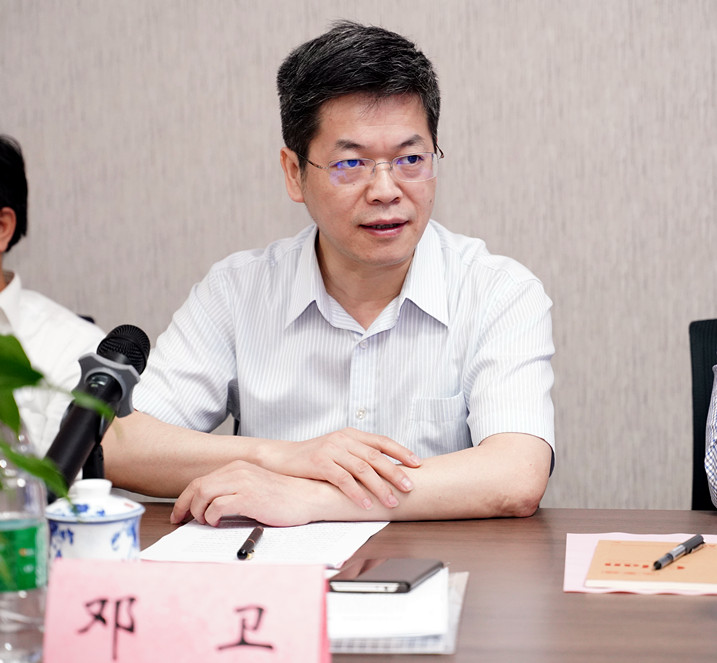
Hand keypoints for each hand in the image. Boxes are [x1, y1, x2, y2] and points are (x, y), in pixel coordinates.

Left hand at [170, 460, 322, 526]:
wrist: (308, 497)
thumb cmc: (284, 497)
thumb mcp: (254, 487)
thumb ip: (234, 491)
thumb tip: (209, 507)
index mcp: (238, 468)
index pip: (201, 481)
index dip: (185, 499)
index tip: (179, 513)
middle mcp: (238, 471)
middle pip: (198, 487)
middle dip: (184, 506)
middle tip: (181, 521)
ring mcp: (243, 483)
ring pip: (204, 495)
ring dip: (199, 512)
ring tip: (206, 522)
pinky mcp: (248, 497)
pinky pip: (217, 507)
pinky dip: (212, 517)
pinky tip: (218, 522)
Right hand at [258, 428, 420, 510]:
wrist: (282, 457)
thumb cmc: (313, 458)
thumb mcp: (338, 450)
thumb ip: (358, 455)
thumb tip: (387, 471)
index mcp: (351, 434)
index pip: (381, 441)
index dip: (401, 451)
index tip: (417, 464)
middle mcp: (343, 439)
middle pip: (375, 456)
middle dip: (395, 472)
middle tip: (410, 487)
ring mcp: (331, 450)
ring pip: (362, 469)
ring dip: (380, 487)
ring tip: (392, 501)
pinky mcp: (319, 463)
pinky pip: (343, 479)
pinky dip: (356, 493)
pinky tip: (366, 504)